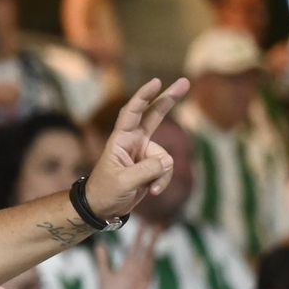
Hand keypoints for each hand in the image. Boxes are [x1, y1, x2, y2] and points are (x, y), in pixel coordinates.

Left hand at [83, 78, 187, 219]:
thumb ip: (146, 170)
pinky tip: (152, 191)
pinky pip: (166, 170)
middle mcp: (134, 141)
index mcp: (121, 139)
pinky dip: (162, 182)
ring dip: (161, 175)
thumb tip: (166, 161)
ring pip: (165, 158)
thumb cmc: (105, 191)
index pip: (132, 113)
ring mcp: (144, 153)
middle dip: (169, 99)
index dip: (143, 97)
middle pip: (154, 116)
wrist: (103, 207)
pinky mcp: (152, 165)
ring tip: (149, 188)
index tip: (156, 82)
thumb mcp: (123, 181)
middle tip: (185, 81)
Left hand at [95, 225, 159, 288]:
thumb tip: (100, 244)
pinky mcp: (143, 285)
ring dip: (152, 248)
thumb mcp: (105, 273)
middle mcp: (137, 269)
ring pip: (149, 259)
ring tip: (155, 235)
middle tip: (157, 225)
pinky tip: (151, 255)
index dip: (140, 236)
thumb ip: (103, 259)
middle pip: (146, 250)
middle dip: (151, 238)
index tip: (144, 224)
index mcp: (129, 265)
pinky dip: (150, 265)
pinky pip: (148, 274)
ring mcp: (141, 276)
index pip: (136, 247)